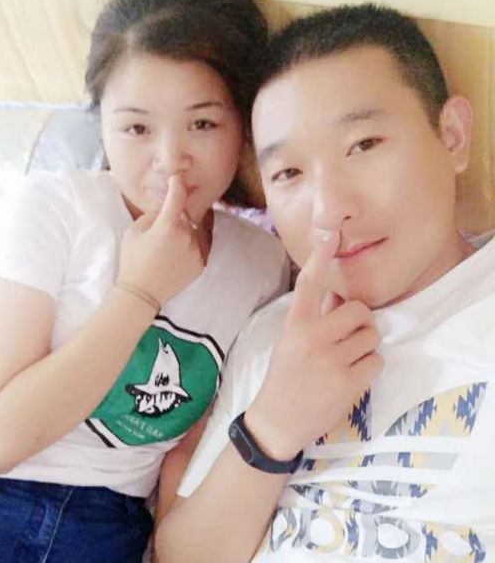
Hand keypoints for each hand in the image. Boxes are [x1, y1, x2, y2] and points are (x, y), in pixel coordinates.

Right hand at [117, 174, 204, 303]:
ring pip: (195, 229)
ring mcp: (197, 251)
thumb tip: (165, 205)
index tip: (177, 178)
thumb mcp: (134, 230)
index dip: (177, 184)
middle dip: (178, 213)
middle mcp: (187, 236)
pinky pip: (199, 245)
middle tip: (166, 221)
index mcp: (169, 226)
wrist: (141, 293)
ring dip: (186, 229)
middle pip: (187, 214)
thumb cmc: (133, 260)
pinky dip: (191, 244)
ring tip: (169, 241)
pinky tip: (176, 251)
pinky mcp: (201, 264)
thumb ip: (152, 213)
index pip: (178, 195)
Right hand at [246, 231, 383, 459]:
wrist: (278, 420)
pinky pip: (377, 361)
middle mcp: (312, 337)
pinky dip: (369, 368)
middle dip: (360, 323)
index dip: (320, 258)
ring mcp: (331, 360)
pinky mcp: (348, 382)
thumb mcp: (291, 342)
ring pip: (371, 336)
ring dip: (366, 346)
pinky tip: (350, 377)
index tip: (330, 234)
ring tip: (347, 359)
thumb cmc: (285, 376)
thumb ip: (315, 318)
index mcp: (295, 324)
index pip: (309, 284)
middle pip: (359, 311)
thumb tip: (340, 295)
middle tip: (349, 337)